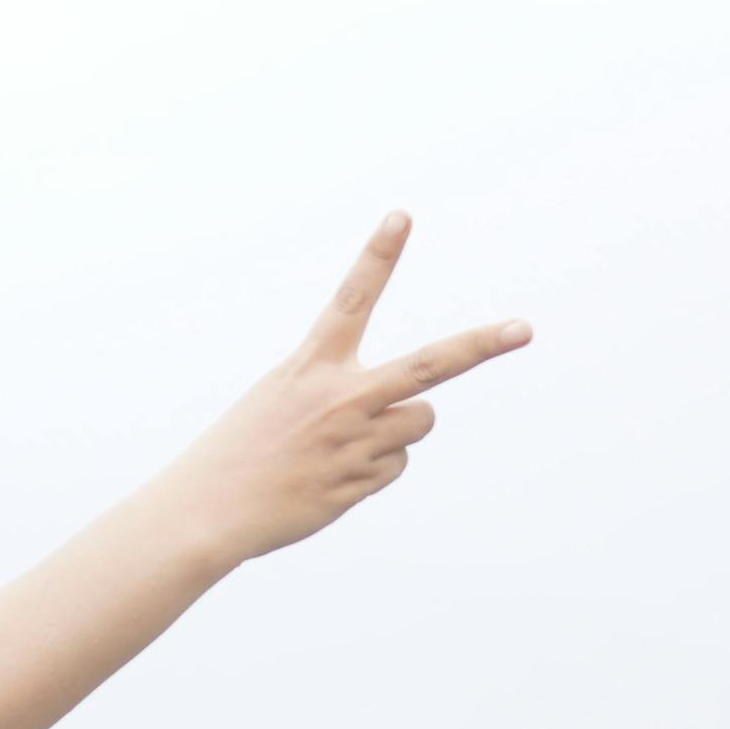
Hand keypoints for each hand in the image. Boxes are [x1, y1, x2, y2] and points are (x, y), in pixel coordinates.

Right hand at [162, 216, 529, 565]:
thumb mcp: (282, 401)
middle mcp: (340, 397)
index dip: (377, 256)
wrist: (206, 511)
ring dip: (397, 430)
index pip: (350, 299)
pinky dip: (370, 472)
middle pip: (430, 365)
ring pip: (420, 421)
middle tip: (523, 329)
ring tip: (344, 446)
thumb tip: (415, 420)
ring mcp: (354, 442)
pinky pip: (394, 466)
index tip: (401, 217)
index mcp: (311, 366)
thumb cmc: (242, 450)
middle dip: (481, 345)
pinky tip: (329, 478)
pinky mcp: (359, 481)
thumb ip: (346, 395)